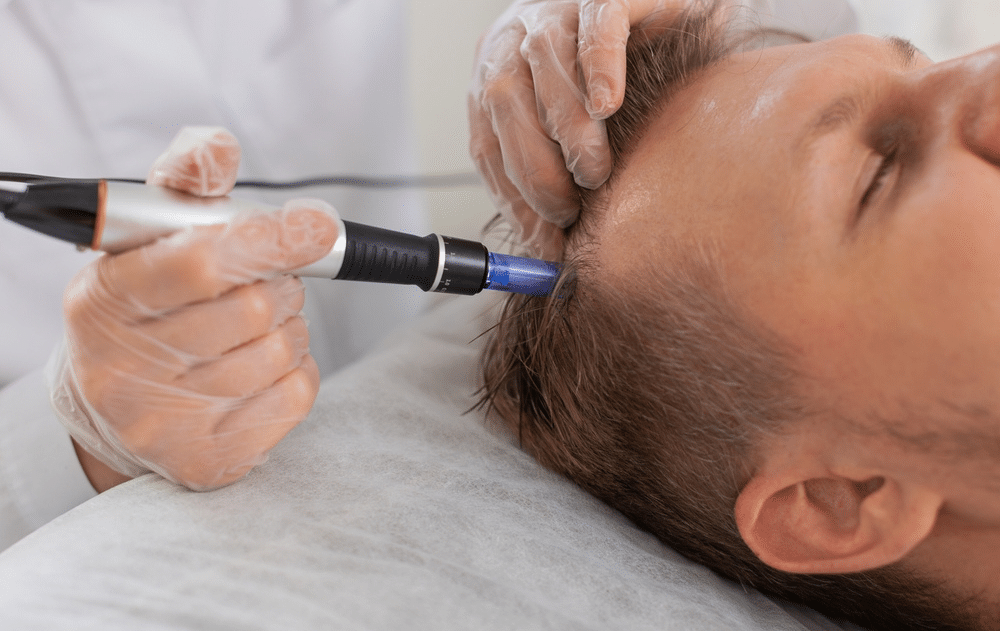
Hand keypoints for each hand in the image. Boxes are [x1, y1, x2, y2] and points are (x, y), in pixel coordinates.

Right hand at [48, 127, 337, 490]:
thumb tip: (219, 148)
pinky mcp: (210, 461)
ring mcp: (165, 423)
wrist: (111, 408)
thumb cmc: (144, 309)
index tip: (315, 225)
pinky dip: (297, 368)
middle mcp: (124, 370)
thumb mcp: (146, 239)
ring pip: (283, 349)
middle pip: (255, 308)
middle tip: (263, 283)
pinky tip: (262, 365)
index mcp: (103, 300)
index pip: (202, 262)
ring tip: (255, 326)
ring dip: (289, 325)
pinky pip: (298, 393)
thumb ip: (185, 186)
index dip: (270, 238)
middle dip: (278, 284)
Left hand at [469, 0, 681, 255]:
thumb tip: (549, 250)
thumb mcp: (575, 132)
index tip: (545, 240)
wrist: (663, 7)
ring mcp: (558, 10)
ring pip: (545, 66)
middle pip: (503, 104)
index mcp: (498, 78)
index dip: (513, 197)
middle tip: (571, 207)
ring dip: (567, 130)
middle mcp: (516, 41)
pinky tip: (608, 104)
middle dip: (535, 169)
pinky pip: (596, 24)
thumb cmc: (622, 83)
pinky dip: (600, 66)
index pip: (487, 143)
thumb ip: (555, 174)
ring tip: (594, 172)